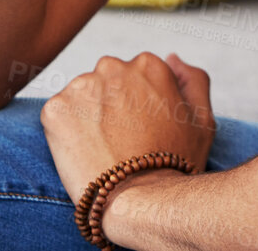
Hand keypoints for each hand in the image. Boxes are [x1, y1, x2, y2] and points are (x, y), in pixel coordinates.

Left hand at [40, 51, 216, 205]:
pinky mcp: (55, 109)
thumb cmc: (175, 165)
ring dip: (86, 118)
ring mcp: (81, 86)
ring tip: (101, 150)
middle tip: (120, 142)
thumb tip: (172, 58)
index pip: (135, 77)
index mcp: (147, 65)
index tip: (140, 130)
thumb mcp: (202, 119)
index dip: (137, 106)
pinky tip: (83, 154)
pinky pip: (57, 117)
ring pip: (80, 98)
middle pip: (105, 83)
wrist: (140, 201)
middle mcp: (112, 67)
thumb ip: (193, 80)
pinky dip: (65, 134)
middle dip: (109, 106)